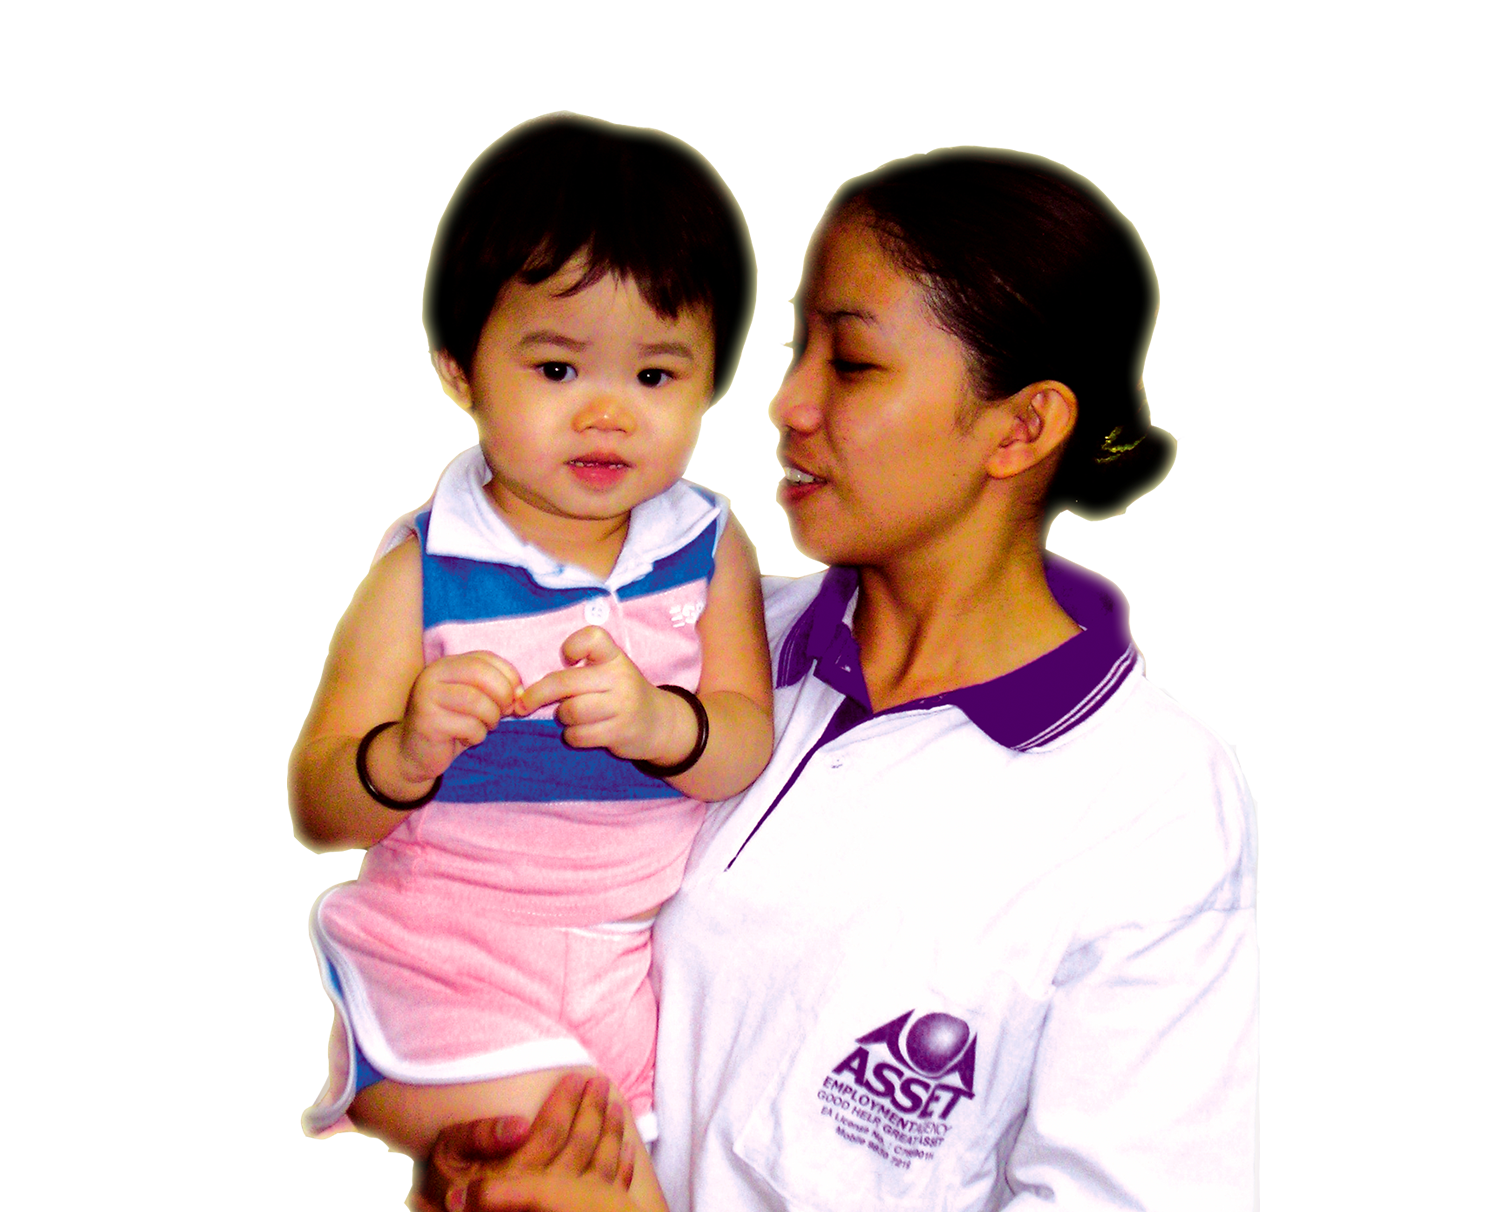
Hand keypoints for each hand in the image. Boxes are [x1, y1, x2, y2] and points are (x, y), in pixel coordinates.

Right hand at [384, 651, 521, 788]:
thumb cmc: (451, 724)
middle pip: (482, 674)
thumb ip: (494, 688)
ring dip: (491, 718)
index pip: (486, 658)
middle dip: (503, 695)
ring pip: (477, 701)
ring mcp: (427, 697)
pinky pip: (469, 726)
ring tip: (484, 727)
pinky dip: (478, 736)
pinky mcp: (428, 722)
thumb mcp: (474, 700)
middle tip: (503, 712)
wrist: (414, 754)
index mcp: (447, 664)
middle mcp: (433, 675)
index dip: (509, 676)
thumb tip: (520, 693)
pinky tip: (467, 740)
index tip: (515, 696)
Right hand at [423, 1074, 634, 1211]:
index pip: (550, 1131)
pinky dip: (621, 1170)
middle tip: (601, 1083)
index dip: (565, 1102)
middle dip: (593, 1110)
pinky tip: (628, 1151)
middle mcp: (545, 1192)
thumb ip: (479, 1136)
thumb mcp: (448, 1156)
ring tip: (616, 1107)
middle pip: (580, 1145)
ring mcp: (565, 1210)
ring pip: (600, 1168)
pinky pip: (608, 1195)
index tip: (576, 1077)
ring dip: (610, 1134)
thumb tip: (519, 1123)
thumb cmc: (445, 1188)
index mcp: (516, 1174)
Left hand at [518, 628, 692, 766]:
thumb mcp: (610, 672)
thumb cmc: (621, 694)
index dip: (573, 646)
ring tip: (570, 716)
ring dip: (561, 717)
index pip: (592, 637)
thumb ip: (579, 671)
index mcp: (615, 657)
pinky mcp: (620, 731)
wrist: (659, 723)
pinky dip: (572, 736)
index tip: (566, 659)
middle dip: (537, 695)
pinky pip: (578, 735)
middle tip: (522, 704)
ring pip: (570, 711)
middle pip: (565, 682)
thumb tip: (525, 690)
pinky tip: (581, 732)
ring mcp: (622, 705)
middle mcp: (620, 677)